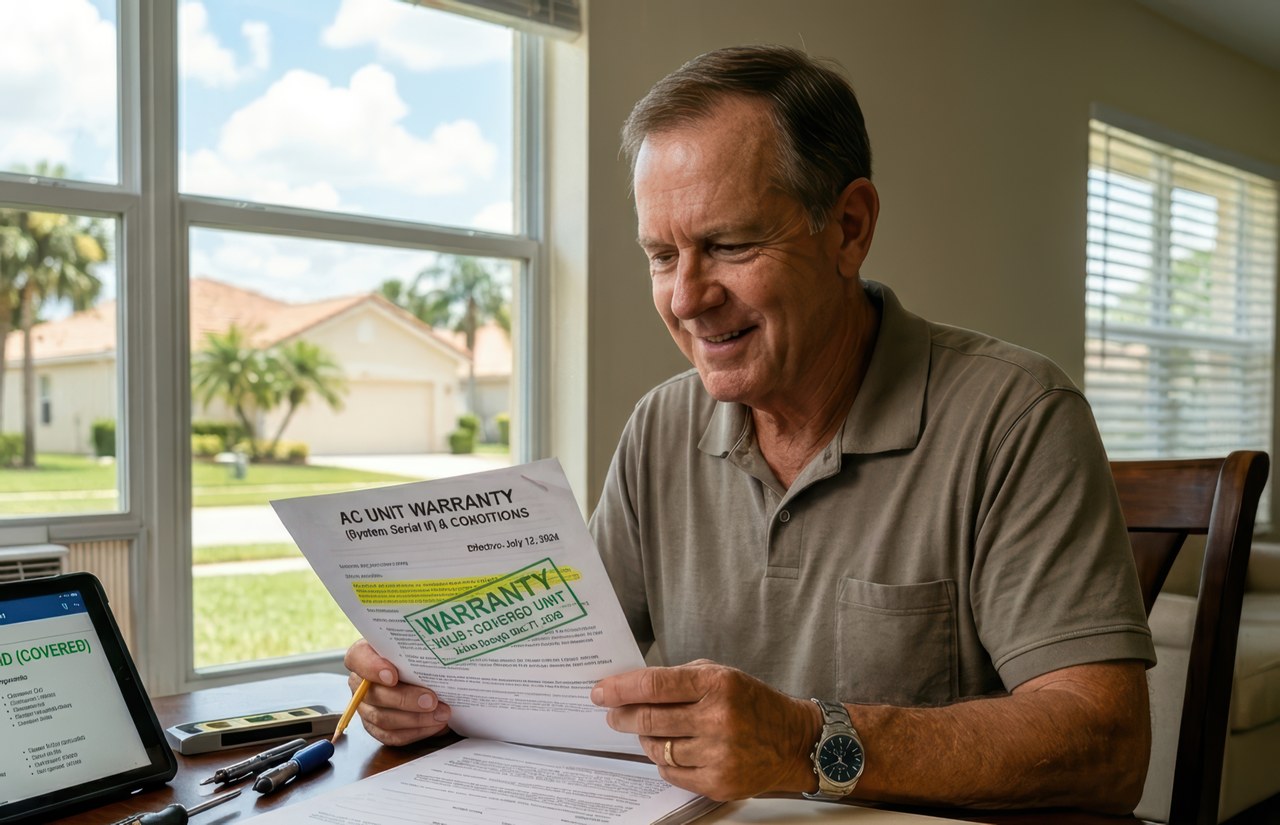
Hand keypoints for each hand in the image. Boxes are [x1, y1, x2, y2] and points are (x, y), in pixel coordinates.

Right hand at [343, 638, 451, 745]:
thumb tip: (441, 654)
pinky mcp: (375, 727)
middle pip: (374, 695)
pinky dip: (415, 732)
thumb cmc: (412, 655)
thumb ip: (416, 647)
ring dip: (415, 719)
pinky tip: (435, 726)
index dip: (372, 668)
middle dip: (406, 699)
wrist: (416, 672)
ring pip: (383, 719)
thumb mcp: (412, 645)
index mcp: (362, 656)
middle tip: (432, 700)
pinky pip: (391, 736)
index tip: (393, 675)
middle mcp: (359, 683)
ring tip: (441, 715)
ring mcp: (365, 707)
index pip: (358, 659)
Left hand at [591, 659, 820, 800]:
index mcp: (717, 684)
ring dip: (646, 739)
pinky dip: (664, 761)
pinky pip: (670, 772)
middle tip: (612, 714)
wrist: (793, 741)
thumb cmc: (752, 703)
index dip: (621, 689)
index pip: (655, 685)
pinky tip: (672, 750)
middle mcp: (718, 718)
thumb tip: (632, 686)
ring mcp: (718, 754)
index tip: (600, 692)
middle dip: (622, 716)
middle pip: (650, 719)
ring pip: (657, 748)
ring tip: (651, 731)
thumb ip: (680, 679)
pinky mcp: (718, 782)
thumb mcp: (722, 675)